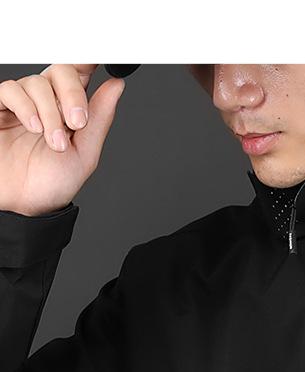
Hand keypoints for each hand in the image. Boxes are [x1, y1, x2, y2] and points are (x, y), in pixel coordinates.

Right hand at [0, 64, 124, 216]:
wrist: (24, 206)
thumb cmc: (51, 184)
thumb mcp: (84, 155)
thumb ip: (99, 119)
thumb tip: (116, 87)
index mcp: (70, 109)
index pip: (81, 72)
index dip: (90, 58)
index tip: (101, 55)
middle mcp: (47, 101)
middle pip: (62, 70)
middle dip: (72, 95)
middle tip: (77, 123)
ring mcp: (23, 103)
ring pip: (37, 82)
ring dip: (50, 112)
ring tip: (54, 142)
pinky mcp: (0, 107)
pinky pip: (12, 90)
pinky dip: (26, 107)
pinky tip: (34, 128)